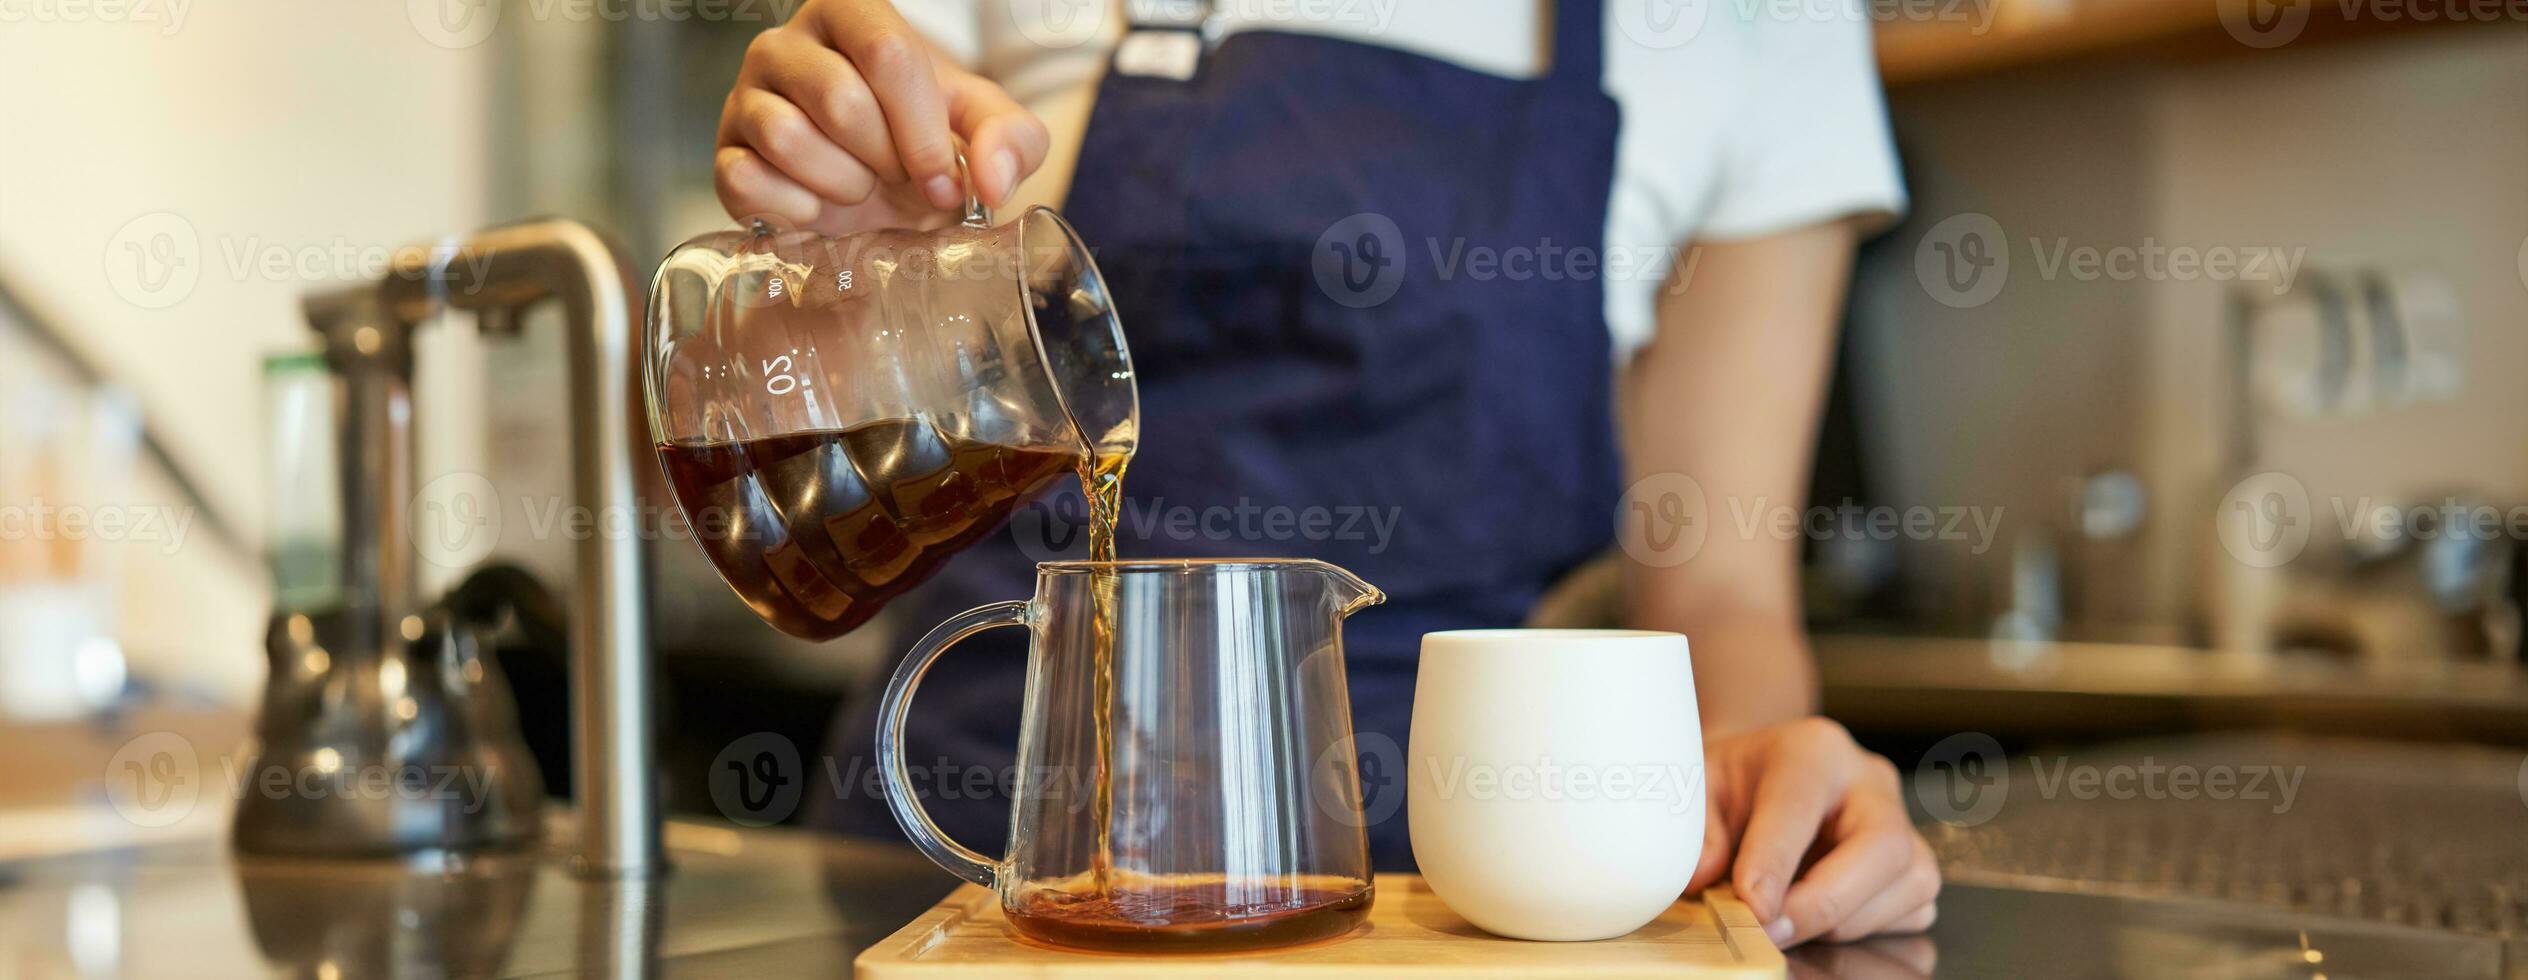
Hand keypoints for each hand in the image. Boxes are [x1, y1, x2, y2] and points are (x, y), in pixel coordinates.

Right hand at [716, 0, 1051, 233]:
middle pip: (840, 100)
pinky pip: (747, 180)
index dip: (923, 131)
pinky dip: (796, 210)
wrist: (880, 187)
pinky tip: (818, 207)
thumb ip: (1012, 141)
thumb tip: (990, 180)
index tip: (945, 181)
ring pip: (788, 139)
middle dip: (885, 161)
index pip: (887, 53)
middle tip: (897, 178)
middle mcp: (786, 44)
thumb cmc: (927, 141)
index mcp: (851, 14)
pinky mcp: (724, 151)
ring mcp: (746, 95)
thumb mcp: (986, 131)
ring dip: (843, 185)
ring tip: (858, 186)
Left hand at [1688, 718, 1940, 946]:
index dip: (1776, 862)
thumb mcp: (1700, 789)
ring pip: (1908, 885)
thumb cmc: (1735, 785)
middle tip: (1772, 931)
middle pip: (1883, 846)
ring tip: (1785, 921)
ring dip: (1842, 922)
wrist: (1765, 779)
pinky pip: (1912, 911)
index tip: (1752, 907)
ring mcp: (1905, 822)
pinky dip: (1864, 929)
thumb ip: (1698, 831)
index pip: (1801, 803)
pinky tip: (1818, 917)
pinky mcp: (1917, 864)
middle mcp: (1871, 781)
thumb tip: (1703, 878)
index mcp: (1813, 749)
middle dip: (1825, 902)